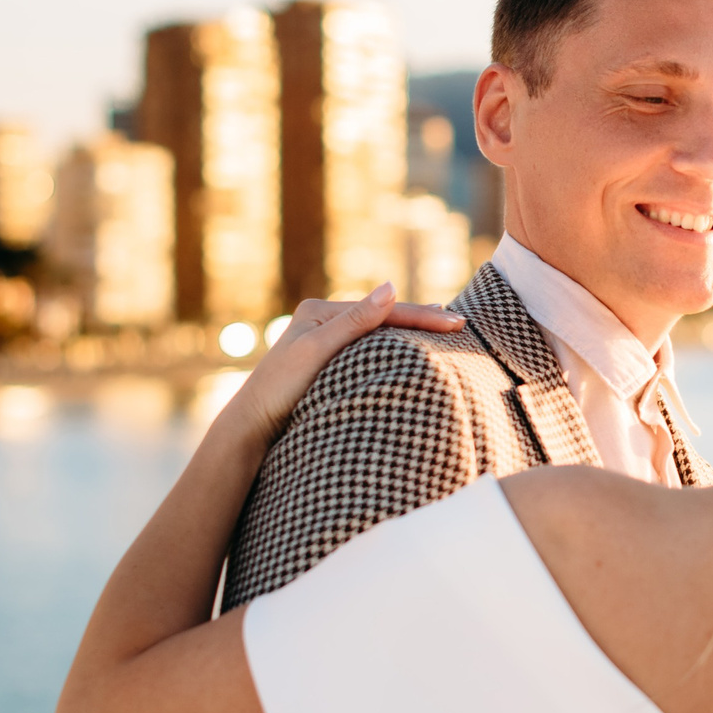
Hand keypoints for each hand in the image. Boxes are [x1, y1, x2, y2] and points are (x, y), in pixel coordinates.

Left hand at [225, 286, 465, 440]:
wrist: (252, 426)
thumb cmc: (279, 389)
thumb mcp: (318, 352)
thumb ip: (355, 322)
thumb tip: (392, 286)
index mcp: (319, 311)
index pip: (382, 311)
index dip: (420, 317)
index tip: (456, 323)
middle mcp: (322, 321)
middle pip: (381, 317)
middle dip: (419, 318)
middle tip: (459, 321)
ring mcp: (324, 341)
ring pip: (377, 332)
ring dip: (408, 330)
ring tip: (440, 325)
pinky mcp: (325, 362)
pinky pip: (368, 348)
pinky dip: (393, 346)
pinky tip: (407, 348)